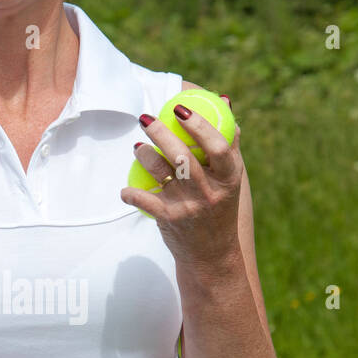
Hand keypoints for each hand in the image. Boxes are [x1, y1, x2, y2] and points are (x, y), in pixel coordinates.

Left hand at [120, 96, 244, 272]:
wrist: (212, 255)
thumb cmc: (220, 208)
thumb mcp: (231, 180)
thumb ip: (228, 143)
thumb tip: (224, 102)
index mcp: (229, 179)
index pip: (218, 147)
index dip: (199, 125)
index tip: (180, 110)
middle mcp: (210, 192)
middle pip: (183, 155)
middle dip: (160, 132)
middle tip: (145, 118)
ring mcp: (189, 206)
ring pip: (161, 171)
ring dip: (144, 155)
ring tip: (137, 147)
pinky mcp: (169, 219)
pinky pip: (144, 200)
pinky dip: (131, 193)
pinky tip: (126, 190)